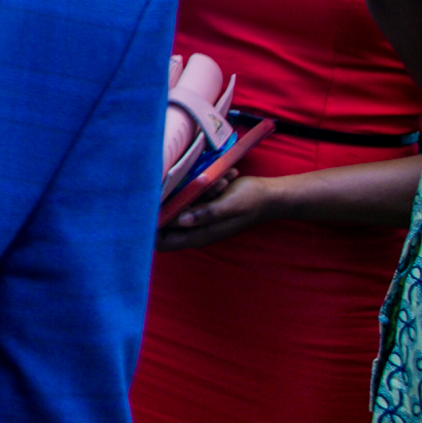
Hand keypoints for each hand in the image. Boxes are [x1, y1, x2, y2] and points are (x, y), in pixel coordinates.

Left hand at [159, 173, 278, 249]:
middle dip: (176, 201)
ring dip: (194, 190)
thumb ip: (206, 213)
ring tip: (219, 184)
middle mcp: (194, 229)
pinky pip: (192, 195)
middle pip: (166, 220)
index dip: (151, 227)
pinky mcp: (202, 205)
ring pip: (179, 204)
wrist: (271, 194)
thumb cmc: (252, 201)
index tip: (155, 204)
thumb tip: (180, 220)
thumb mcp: (230, 205)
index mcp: (199, 235)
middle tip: (199, 188)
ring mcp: (198, 218)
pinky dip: (203, 186)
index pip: (161, 242)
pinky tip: (224, 181)